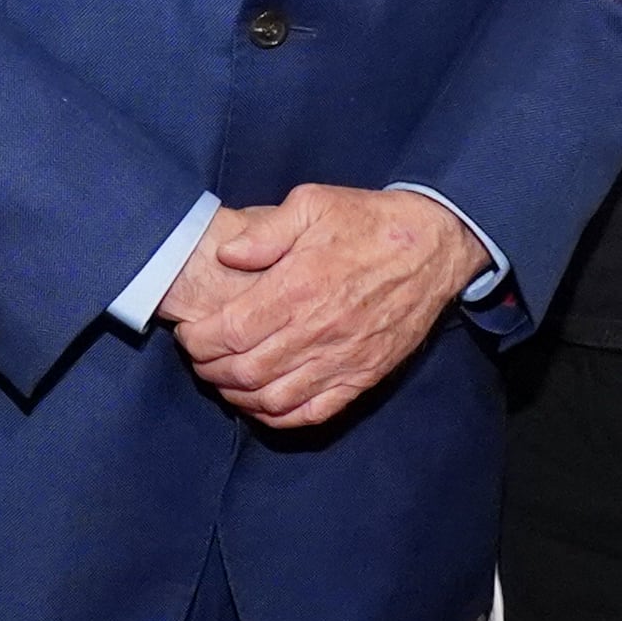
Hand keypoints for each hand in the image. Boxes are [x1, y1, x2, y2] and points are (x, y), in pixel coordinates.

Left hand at [171, 185, 483, 429]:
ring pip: (272, 399)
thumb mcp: (312, 203)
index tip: (188, 332)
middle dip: (208, 369)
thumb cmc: (368, 221)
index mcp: (297, 288)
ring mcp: (341, 359)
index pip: (229, 332)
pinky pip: (311, 413)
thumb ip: (265, 231)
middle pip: (243, 371)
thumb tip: (226, 254)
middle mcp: (317, 331)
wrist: (433, 246)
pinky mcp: (362, 377)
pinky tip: (261, 403)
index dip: (197, 340)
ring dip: (237, 395)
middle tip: (199, 357)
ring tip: (223, 379)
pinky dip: (277, 416)